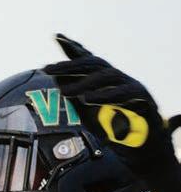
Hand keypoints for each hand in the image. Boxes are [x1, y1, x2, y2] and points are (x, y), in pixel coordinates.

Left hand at [44, 34, 180, 191]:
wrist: (144, 156)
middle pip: (95, 64)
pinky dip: (105, 96)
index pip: (89, 61)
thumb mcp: (91, 118)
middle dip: (70, 65)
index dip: (74, 48)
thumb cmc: (118, 136)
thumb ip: (79, 103)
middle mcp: (120, 81)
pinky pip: (125, 94)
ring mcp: (133, 88)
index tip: (57, 36)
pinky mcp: (144, 101)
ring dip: (84, 83)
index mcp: (107, 83)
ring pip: (109, 76)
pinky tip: (88, 99)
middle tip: (48, 70)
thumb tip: (60, 86)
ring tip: (65, 91)